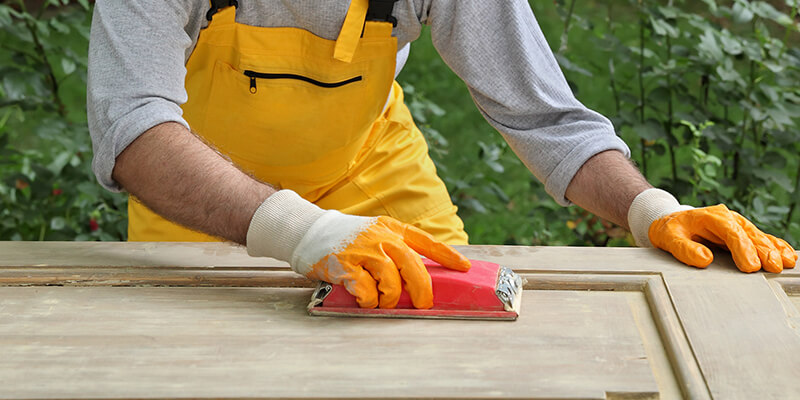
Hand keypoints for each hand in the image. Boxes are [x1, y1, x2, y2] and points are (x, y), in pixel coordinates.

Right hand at [246, 190, 470, 308]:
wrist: (309, 231)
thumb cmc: (346, 237)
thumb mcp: (375, 232)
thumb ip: (395, 247)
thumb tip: (418, 274)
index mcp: (392, 229)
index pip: (426, 242)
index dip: (447, 255)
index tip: (464, 268)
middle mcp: (381, 238)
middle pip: (414, 267)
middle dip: (422, 291)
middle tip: (422, 304)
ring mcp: (363, 251)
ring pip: (392, 282)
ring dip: (391, 299)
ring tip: (383, 302)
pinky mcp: (346, 265)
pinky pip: (367, 291)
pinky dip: (369, 301)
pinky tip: (365, 300)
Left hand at [649, 205, 796, 272]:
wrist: (670, 222)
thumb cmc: (670, 230)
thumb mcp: (668, 238)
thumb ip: (684, 249)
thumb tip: (705, 259)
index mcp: (710, 216)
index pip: (730, 232)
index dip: (742, 249)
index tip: (750, 266)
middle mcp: (727, 218)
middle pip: (749, 234)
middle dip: (763, 251)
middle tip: (773, 267)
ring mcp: (736, 225)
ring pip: (759, 236)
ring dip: (773, 249)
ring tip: (785, 263)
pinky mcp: (741, 233)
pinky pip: (761, 238)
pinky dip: (775, 246)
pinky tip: (788, 255)